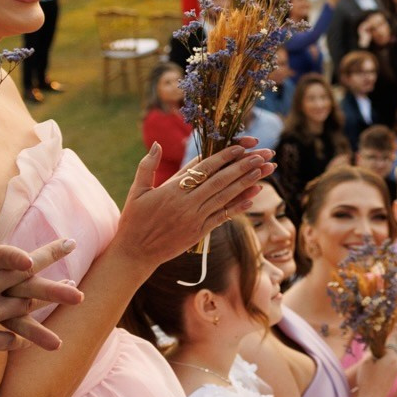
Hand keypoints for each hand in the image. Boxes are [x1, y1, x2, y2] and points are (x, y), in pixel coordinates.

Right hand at [112, 140, 275, 266]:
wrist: (134, 253)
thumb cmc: (134, 220)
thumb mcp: (137, 191)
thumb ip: (147, 166)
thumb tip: (156, 143)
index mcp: (172, 190)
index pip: (203, 169)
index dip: (224, 157)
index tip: (241, 147)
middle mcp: (187, 203)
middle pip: (220, 181)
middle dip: (243, 166)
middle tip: (262, 155)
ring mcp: (195, 219)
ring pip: (225, 197)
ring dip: (245, 183)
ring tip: (262, 171)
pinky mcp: (199, 232)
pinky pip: (222, 217)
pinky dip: (237, 207)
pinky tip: (252, 197)